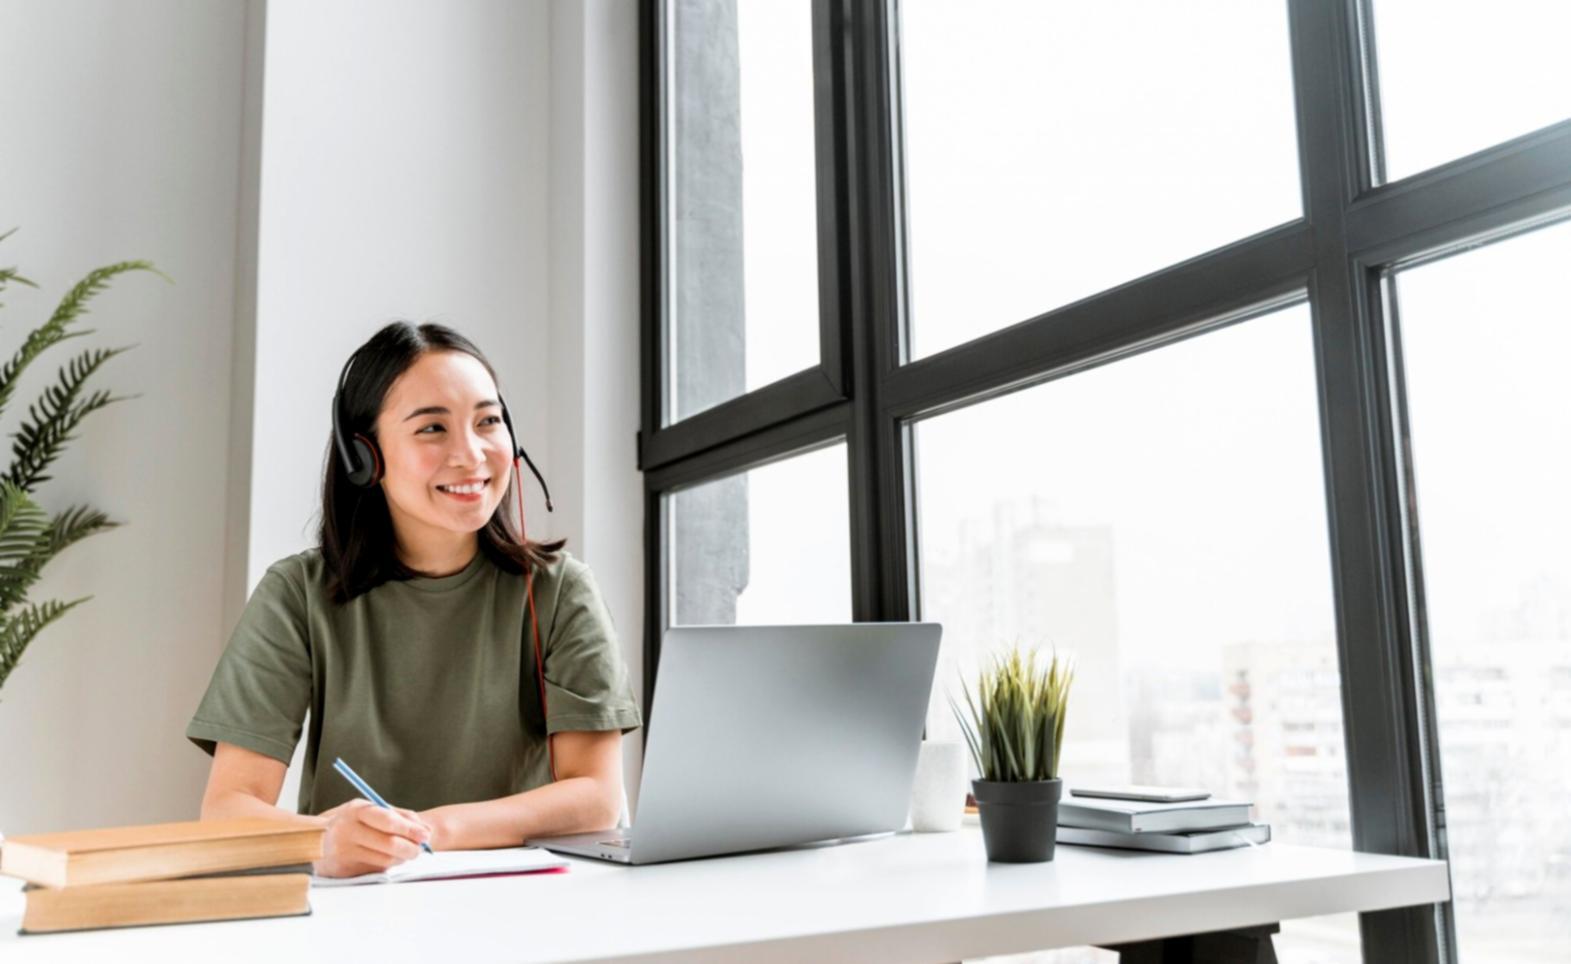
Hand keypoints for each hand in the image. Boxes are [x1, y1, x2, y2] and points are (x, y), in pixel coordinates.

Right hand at [312, 799, 431, 878]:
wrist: (313, 839)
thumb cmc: (350, 822)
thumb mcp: (369, 810)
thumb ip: (398, 816)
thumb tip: (424, 830)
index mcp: (356, 810)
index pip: (387, 821)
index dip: (410, 829)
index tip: (426, 835)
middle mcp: (347, 831)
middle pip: (388, 844)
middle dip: (411, 848)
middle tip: (421, 849)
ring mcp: (343, 852)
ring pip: (384, 860)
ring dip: (401, 858)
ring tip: (406, 853)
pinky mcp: (343, 870)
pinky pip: (375, 870)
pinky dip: (387, 865)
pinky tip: (388, 858)